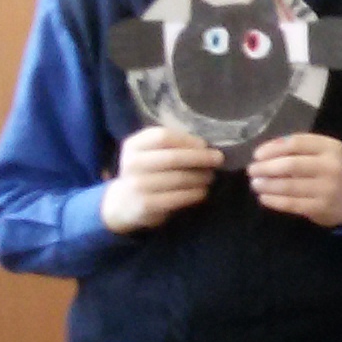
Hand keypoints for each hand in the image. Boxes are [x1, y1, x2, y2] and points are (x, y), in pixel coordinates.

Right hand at [102, 126, 220, 233]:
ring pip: (179, 179)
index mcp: (133, 145)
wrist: (123, 203)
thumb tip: (205, 145)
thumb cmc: (146, 172)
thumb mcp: (150, 153)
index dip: (187, 140)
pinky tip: (202, 191)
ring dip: (201, 177)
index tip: (204, 144)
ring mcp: (137, 185)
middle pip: (173, 157)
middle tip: (218, 159)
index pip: (163, 136)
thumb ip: (171, 145)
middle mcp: (132, 164)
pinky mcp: (145, 205)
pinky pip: (178, 198)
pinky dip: (195, 194)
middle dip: (200, 158)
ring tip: (210, 176)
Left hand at [248, 133, 341, 227]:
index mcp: (331, 147)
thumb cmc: (334, 172)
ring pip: (289, 186)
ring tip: (255, 184)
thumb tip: (266, 150)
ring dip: (267, 185)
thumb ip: (300, 148)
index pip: (297, 143)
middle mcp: (331, 166)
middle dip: (266, 168)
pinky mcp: (321, 208)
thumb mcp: (325, 153)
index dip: (273, 148)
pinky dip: (274, 200)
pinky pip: (292, 203)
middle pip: (291, 164)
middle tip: (251, 171)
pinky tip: (264, 198)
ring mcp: (327, 188)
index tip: (257, 155)